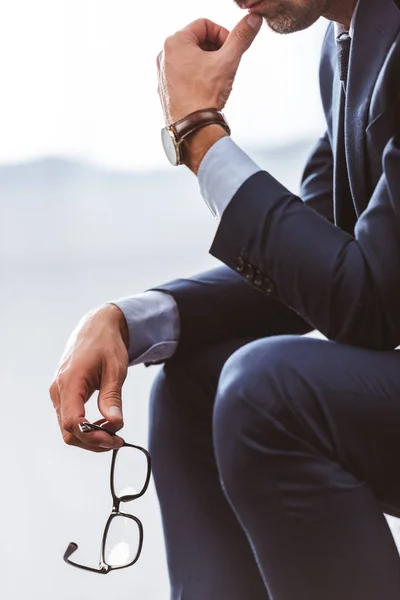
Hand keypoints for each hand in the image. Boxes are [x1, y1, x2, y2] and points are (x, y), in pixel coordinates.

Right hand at [49, 304, 129, 452]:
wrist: (96, 327)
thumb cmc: (106, 344)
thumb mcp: (115, 370)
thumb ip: (112, 398)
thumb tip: (115, 424)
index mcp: (70, 382)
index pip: (73, 422)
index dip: (93, 437)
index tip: (115, 438)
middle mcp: (58, 389)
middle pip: (69, 431)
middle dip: (93, 441)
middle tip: (117, 440)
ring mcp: (58, 392)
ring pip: (68, 428)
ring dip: (89, 437)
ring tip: (113, 433)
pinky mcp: (63, 394)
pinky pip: (70, 418)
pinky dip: (85, 427)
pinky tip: (103, 424)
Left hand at [157, 13, 262, 124]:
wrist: (192, 128)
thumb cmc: (204, 96)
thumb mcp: (227, 61)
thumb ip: (241, 37)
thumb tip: (253, 20)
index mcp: (175, 42)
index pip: (204, 24)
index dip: (222, 34)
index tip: (231, 49)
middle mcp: (165, 55)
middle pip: (197, 41)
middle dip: (215, 50)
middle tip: (225, 65)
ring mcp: (163, 73)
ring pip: (191, 59)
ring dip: (207, 64)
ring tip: (217, 80)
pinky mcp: (165, 90)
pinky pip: (184, 75)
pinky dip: (197, 77)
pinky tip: (206, 90)